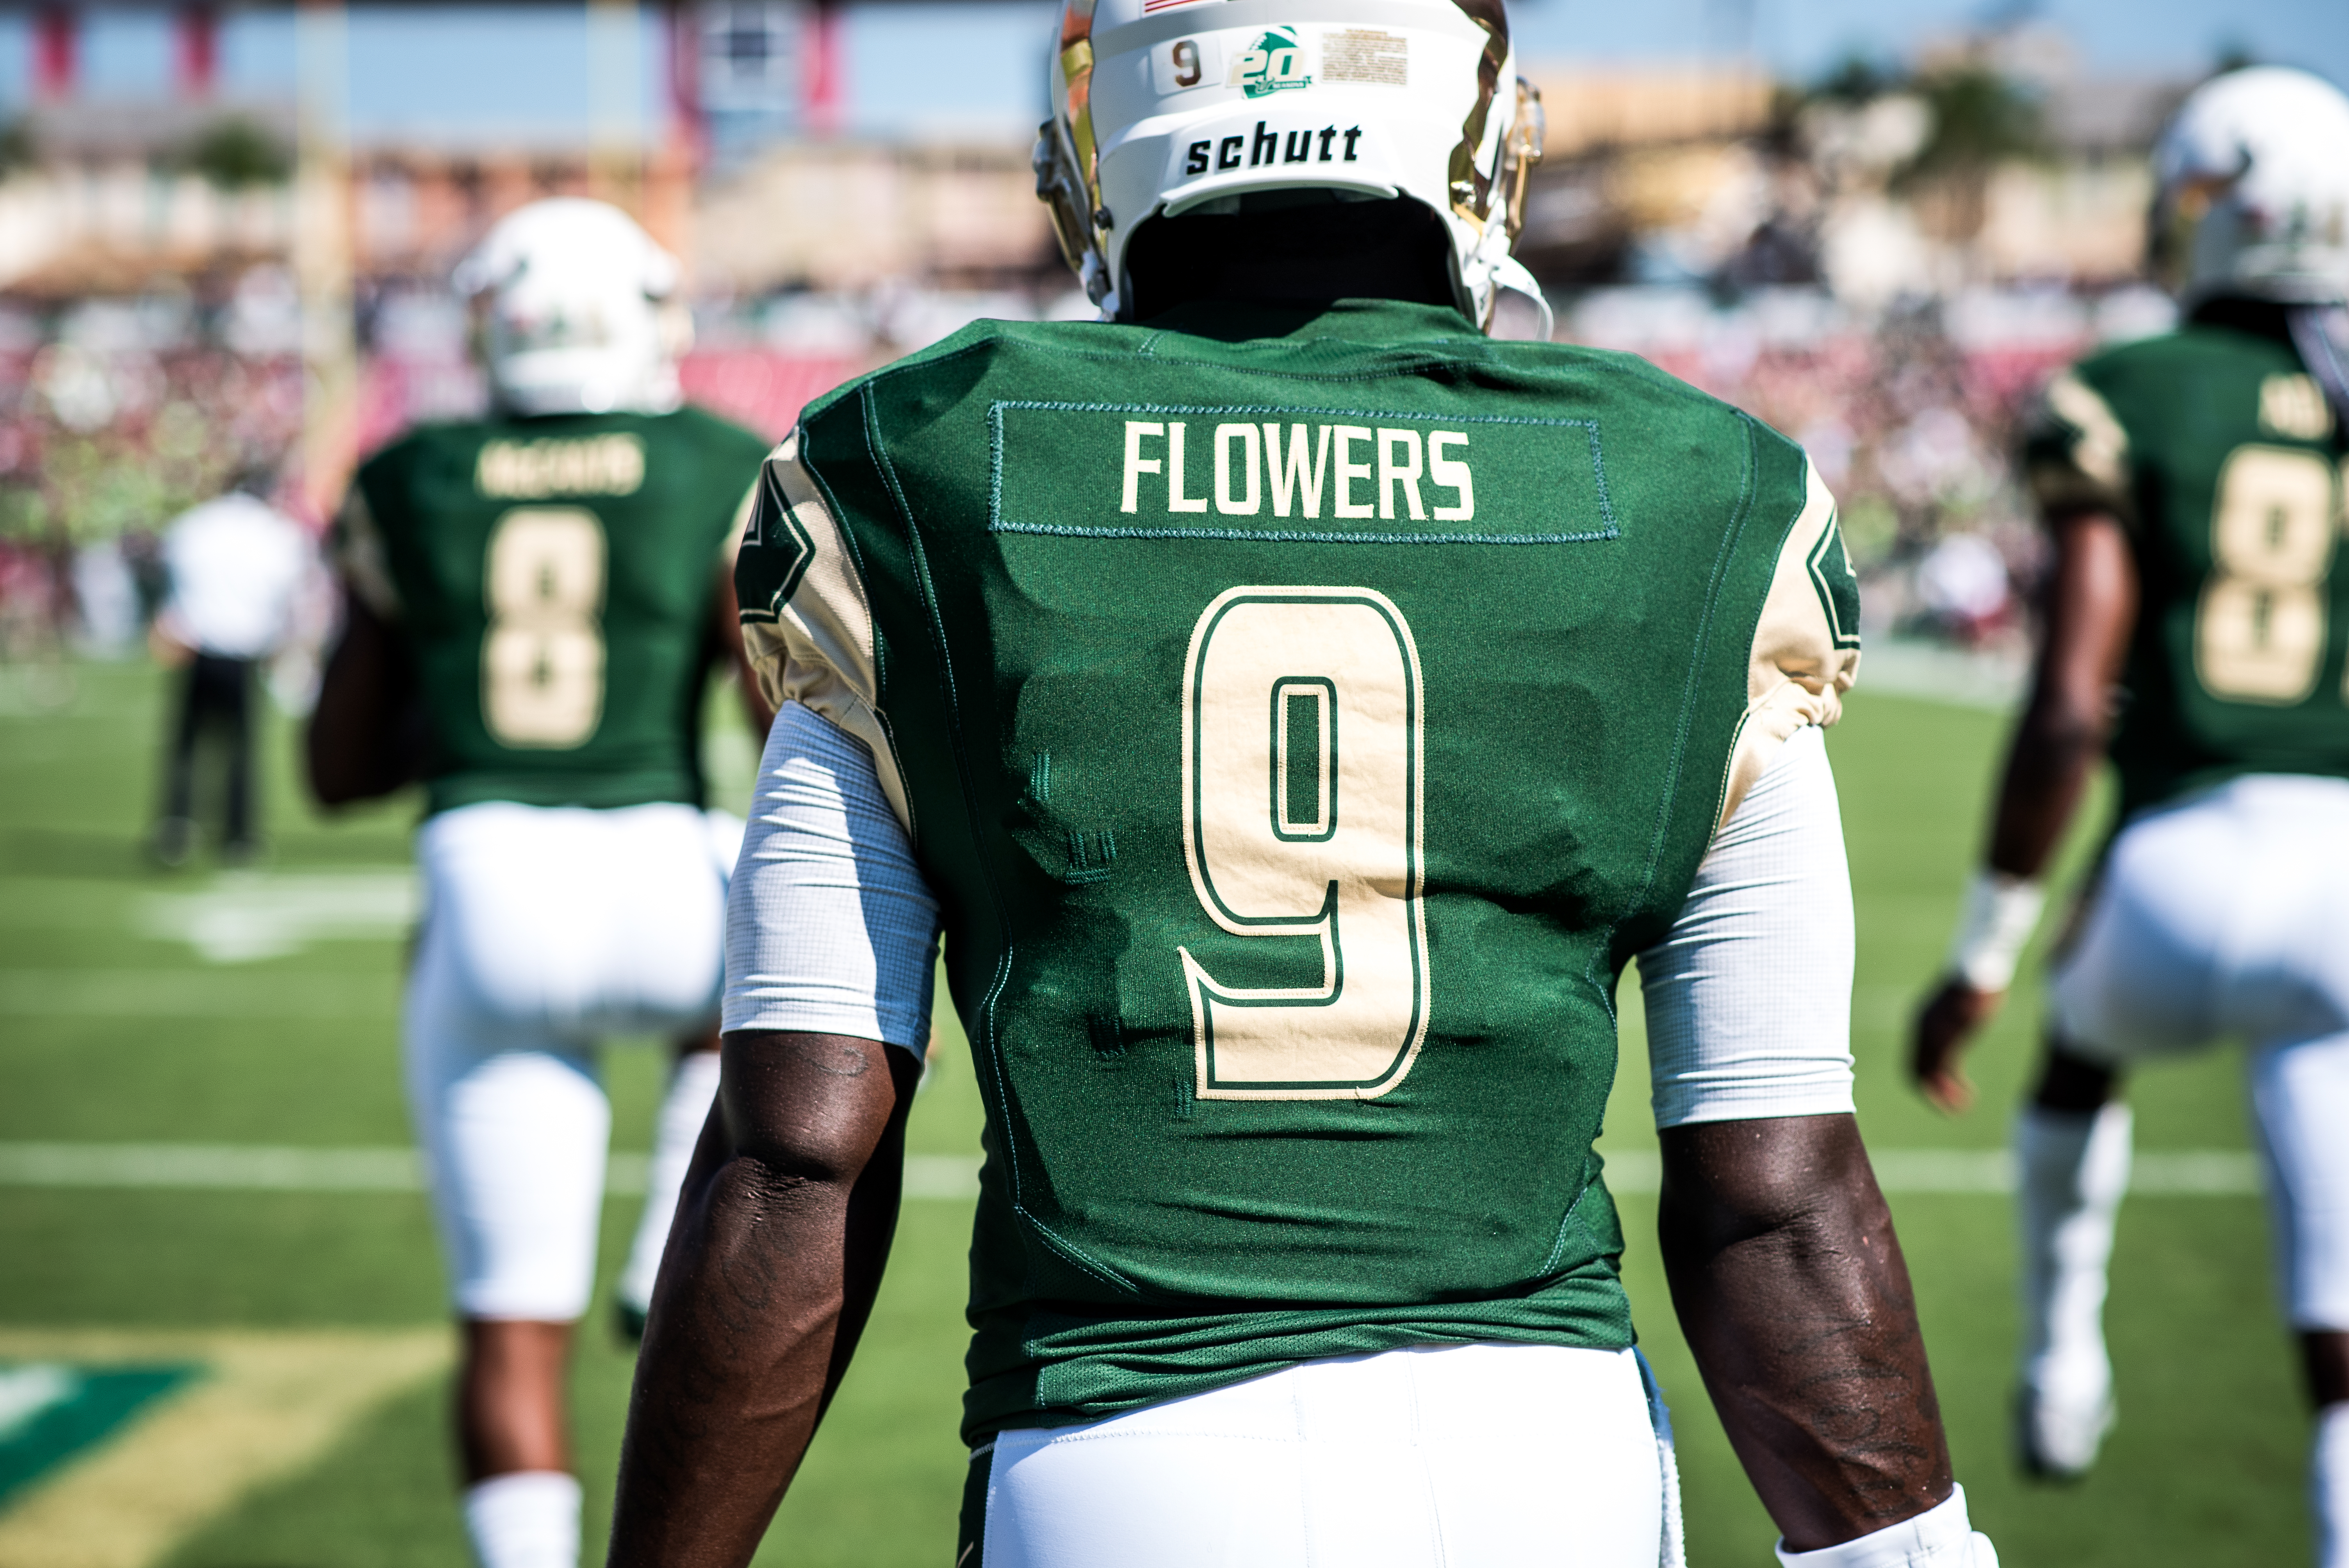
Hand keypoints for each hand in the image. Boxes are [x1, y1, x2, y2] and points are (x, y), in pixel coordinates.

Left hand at [1910, 976, 2000, 1111]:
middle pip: (1914, 1071)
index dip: (1925, 1080)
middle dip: (1929, 1093)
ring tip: (1958, 1110)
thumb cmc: (1975, 983)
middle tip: (1949, 1108)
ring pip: (1927, 1076)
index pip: (1913, 1059)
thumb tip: (1959, 1024)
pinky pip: (1943, 1072)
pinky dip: (1952, 1091)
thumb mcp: (1957, 1006)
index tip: (1944, 1091)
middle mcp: (1920, 1029)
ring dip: (1941, 1096)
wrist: (1979, 964)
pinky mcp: (1947, 1036)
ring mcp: (1931, 1033)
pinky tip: (1966, 1101)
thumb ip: (1952, 1021)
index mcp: (1920, 1021)